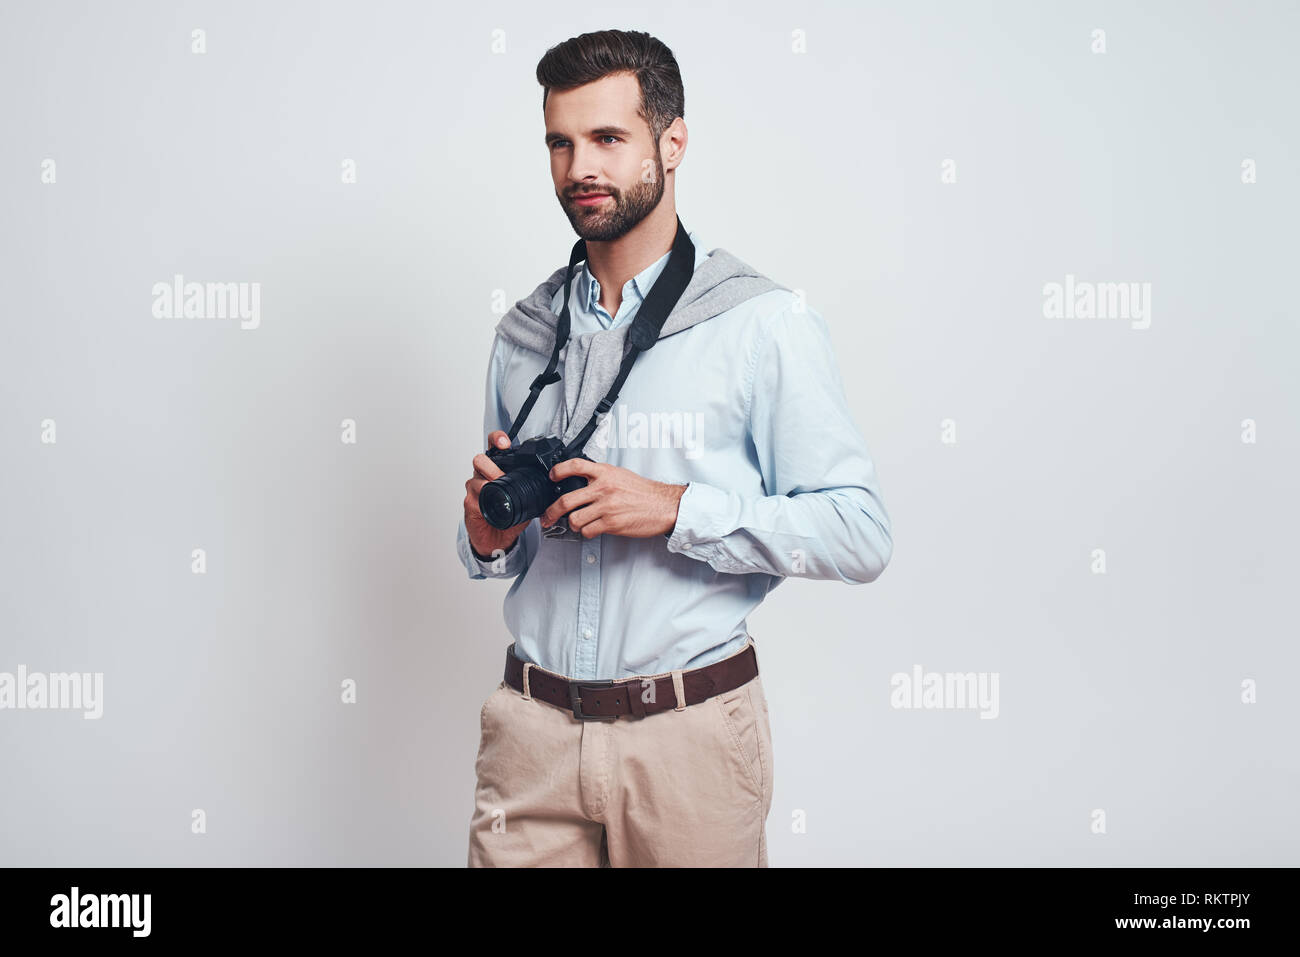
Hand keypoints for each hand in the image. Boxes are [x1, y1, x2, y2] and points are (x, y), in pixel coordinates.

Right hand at [464, 430, 528, 557]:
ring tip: (499, 490)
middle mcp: (483, 476)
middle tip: (502, 475)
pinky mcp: (470, 503)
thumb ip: (533, 491)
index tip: (505, 443)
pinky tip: (490, 503)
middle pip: (480, 459)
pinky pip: (474, 496)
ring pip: (476, 477)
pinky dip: (483, 498)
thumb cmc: (508, 517)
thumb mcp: (525, 501)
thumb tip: (550, 487)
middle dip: (492, 465)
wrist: (497, 538)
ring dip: (489, 482)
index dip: (497, 439)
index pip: (493, 447)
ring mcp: (474, 489)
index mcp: (496, 470)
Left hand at [540, 458, 686, 538]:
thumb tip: (582, 483)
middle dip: (552, 512)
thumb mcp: (621, 475)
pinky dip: (587, 532)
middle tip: (548, 517)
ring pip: (575, 520)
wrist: (664, 505)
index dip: (559, 471)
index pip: (575, 466)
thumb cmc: (644, 492)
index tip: (552, 476)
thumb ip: (601, 477)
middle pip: (566, 500)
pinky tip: (593, 529)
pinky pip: (588, 531)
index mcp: (605, 473)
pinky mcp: (611, 523)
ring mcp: (607, 507)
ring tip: (578, 524)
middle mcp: (604, 488)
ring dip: (573, 525)